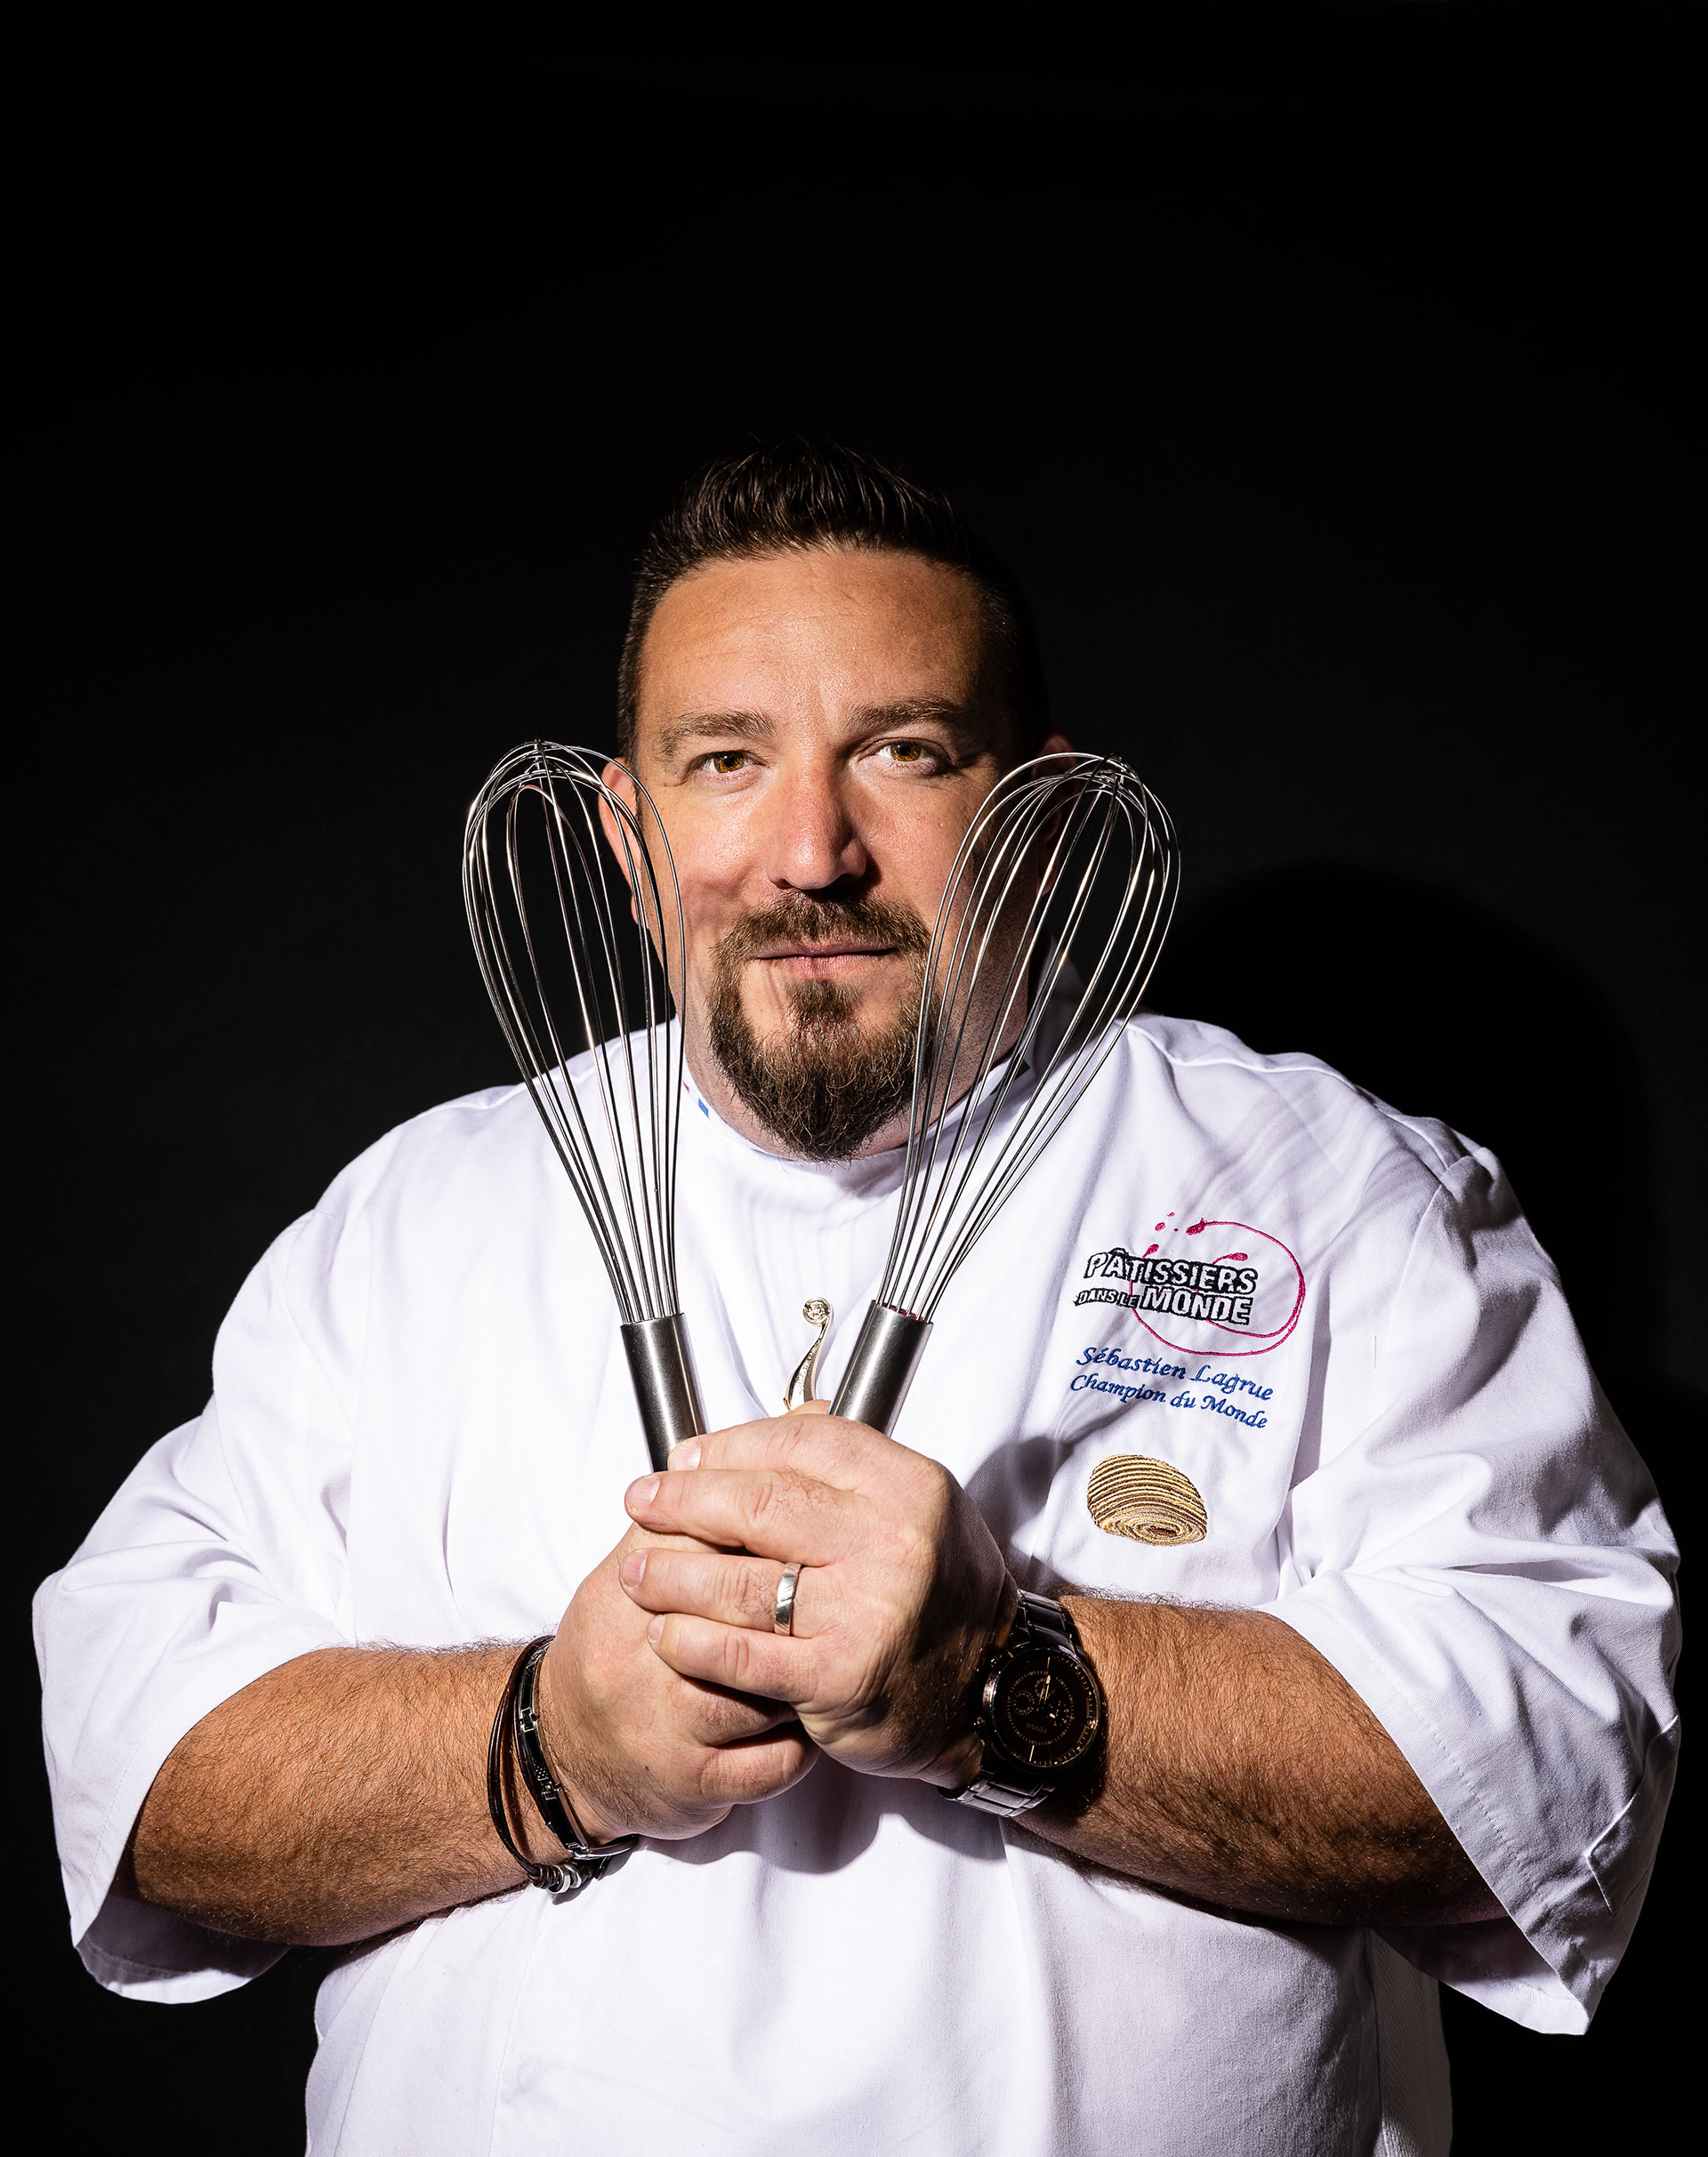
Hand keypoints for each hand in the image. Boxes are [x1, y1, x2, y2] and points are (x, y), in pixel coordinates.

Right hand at [536, 1520, 817, 1844]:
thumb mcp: (637, 1558)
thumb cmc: (618, 1642)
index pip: (719, 1543)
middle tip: (833, 1598)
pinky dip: (803, 1743)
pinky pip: (775, 1763)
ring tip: (825, 1660)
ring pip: (772, 1693)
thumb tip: (797, 1428)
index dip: (778, 1537)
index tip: (816, 1536)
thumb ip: (703, 1505)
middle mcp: (649, 1654)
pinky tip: (809, 1719)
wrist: (562, 1747)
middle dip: (803, 1606)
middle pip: (754, 1614)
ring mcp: (672, 1723)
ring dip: (809, 1677)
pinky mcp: (693, 1784)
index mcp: (638, 1585)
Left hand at [618, 1409, 1016, 1785]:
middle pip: (757, 1503)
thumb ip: (844, 1466)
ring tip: (636, 1572)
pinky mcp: (839, 1677)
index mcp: (908, 1485)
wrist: (990, 1690)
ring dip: (670, 1574)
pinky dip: (690, 1640)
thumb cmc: (937, 1592)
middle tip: (642, 1502)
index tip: (684, 1458)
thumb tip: (751, 1432)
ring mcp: (866, 1610)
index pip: (799, 1439)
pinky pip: (740, 1652)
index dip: (729, 1444)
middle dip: (682, 1501)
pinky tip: (665, 1632)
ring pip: (737, 1579)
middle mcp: (892, 1541)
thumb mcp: (916, 1506)